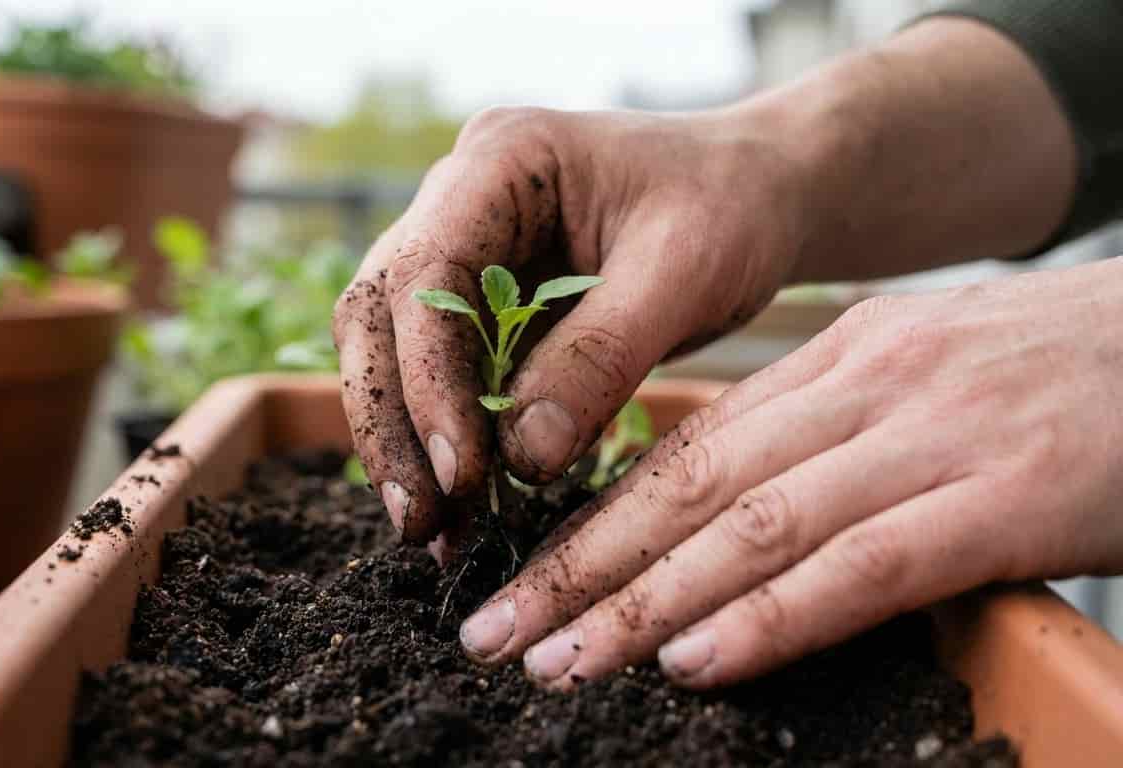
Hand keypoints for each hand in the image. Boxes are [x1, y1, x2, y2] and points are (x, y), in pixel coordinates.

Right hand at [332, 106, 812, 544]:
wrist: (761, 194)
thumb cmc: (733, 208)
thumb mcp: (685, 272)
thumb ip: (600, 357)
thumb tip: (521, 459)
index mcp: (499, 160)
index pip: (423, 272)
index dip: (428, 377)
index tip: (461, 471)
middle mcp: (458, 201)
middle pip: (376, 314)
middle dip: (391, 422)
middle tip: (421, 522)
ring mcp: (462, 252)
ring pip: (391, 351)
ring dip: (406, 443)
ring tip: (434, 535)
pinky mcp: (481, 305)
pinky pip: (441, 377)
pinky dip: (447, 444)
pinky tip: (463, 513)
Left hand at [458, 258, 1122, 688]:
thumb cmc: (1072, 369)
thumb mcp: (933, 374)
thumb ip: (838, 428)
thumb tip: (741, 506)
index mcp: (843, 359)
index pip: (689, 447)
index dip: (593, 519)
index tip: (519, 575)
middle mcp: (867, 389)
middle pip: (689, 487)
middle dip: (578, 567)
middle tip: (490, 632)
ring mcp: (934, 440)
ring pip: (751, 527)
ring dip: (640, 603)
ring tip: (555, 661)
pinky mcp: (1006, 500)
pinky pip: (862, 565)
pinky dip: (770, 616)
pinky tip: (693, 660)